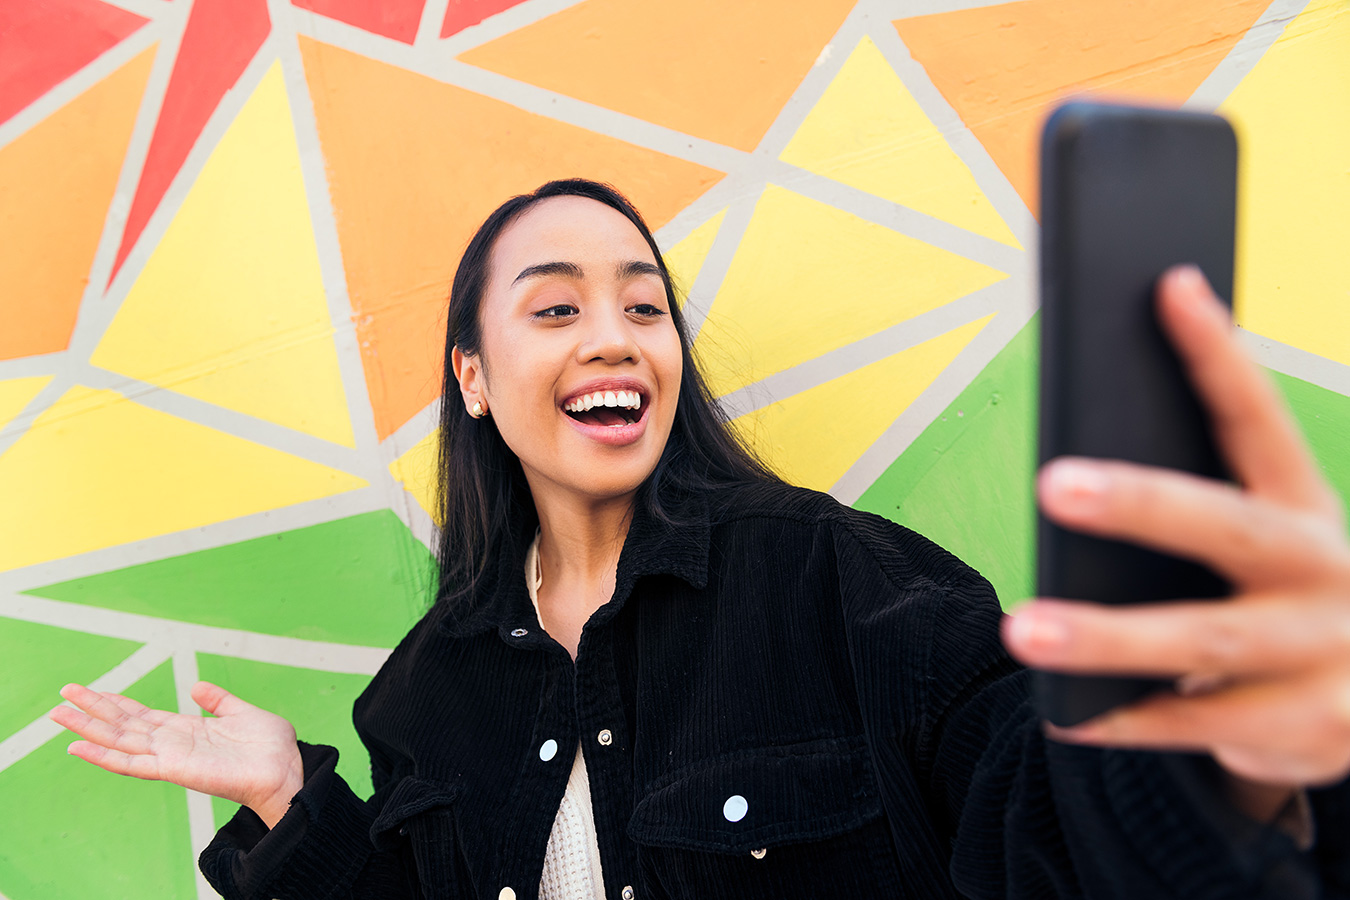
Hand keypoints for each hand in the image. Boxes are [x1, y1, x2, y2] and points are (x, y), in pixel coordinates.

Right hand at [49, 681, 303, 827]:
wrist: (286, 770)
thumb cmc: (270, 748)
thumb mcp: (242, 713)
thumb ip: (219, 701)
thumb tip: (197, 686)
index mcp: (187, 730)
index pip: (142, 715)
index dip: (116, 703)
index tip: (92, 691)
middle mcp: (172, 745)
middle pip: (123, 725)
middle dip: (92, 710)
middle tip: (62, 695)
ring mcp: (169, 758)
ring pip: (119, 741)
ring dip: (87, 729)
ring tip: (57, 714)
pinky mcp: (173, 770)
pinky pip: (132, 763)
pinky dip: (103, 756)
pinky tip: (78, 747)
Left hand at [1002, 266, 1349, 795]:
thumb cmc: (1283, 594)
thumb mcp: (1264, 540)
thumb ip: (1198, 503)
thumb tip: (1076, 468)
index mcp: (1308, 506)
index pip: (1260, 418)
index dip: (1216, 353)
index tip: (1170, 285)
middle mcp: (1326, 569)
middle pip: (1228, 528)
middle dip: (1141, 503)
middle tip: (1052, 484)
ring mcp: (1326, 652)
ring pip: (1203, 642)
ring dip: (1107, 636)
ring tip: (1022, 629)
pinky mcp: (1311, 725)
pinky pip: (1198, 727)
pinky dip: (1125, 720)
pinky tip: (1065, 713)